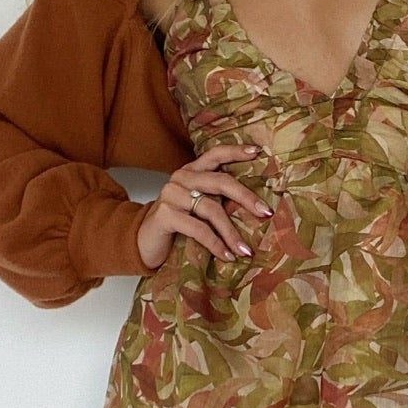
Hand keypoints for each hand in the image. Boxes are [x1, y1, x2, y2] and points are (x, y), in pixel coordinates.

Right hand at [136, 143, 272, 269]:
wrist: (142, 241)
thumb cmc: (176, 224)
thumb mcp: (196, 207)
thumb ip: (216, 199)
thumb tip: (256, 208)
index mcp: (191, 171)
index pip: (215, 154)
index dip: (236, 152)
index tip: (257, 152)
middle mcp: (181, 178)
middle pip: (221, 181)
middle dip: (246, 198)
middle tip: (265, 213)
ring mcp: (171, 195)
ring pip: (211, 209)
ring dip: (231, 233)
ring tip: (245, 250)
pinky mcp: (165, 214)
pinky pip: (198, 229)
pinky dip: (216, 244)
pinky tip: (227, 256)